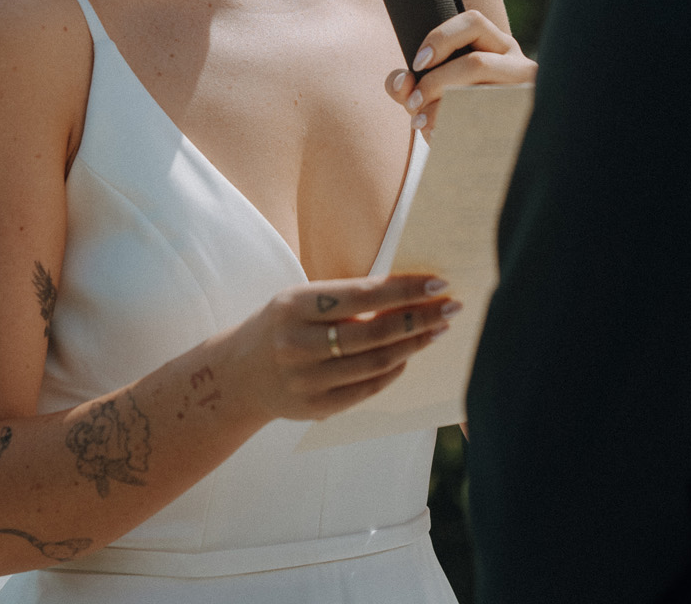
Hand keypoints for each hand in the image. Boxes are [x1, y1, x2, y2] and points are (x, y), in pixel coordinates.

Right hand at [219, 273, 456, 421]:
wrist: (237, 375)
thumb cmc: (281, 325)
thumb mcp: (299, 299)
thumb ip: (344, 297)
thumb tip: (407, 290)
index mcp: (294, 305)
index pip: (362, 295)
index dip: (404, 290)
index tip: (440, 284)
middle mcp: (297, 343)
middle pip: (374, 332)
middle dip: (419, 318)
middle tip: (452, 307)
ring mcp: (306, 380)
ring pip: (375, 363)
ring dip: (413, 345)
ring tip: (438, 330)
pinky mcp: (315, 407)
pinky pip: (366, 390)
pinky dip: (393, 372)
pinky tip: (409, 358)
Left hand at [385, 11, 535, 132]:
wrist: (491, 159)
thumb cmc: (456, 118)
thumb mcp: (431, 95)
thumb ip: (408, 86)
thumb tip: (402, 83)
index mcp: (499, 48)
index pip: (474, 22)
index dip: (441, 38)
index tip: (417, 64)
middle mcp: (520, 66)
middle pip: (476, 63)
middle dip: (435, 83)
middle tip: (412, 104)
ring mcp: (528, 96)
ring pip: (484, 96)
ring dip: (444, 110)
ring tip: (422, 124)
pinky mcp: (526, 124)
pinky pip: (490, 126)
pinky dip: (457, 132)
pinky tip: (440, 140)